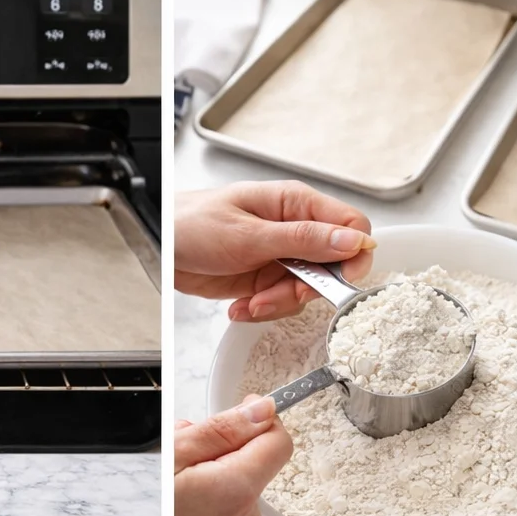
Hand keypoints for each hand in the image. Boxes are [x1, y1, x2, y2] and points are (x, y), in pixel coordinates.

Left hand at [175, 179, 374, 320]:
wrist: (161, 247)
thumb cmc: (193, 224)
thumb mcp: (249, 234)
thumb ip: (303, 240)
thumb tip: (352, 241)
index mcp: (296, 204)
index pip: (351, 226)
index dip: (354, 256)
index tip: (340, 281)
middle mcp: (293, 230)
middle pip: (331, 267)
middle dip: (306, 290)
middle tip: (278, 294)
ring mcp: (280, 257)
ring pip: (305, 291)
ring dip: (278, 304)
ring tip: (249, 302)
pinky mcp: (264, 280)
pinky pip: (280, 302)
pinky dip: (261, 311)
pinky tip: (240, 305)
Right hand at [175, 395, 291, 515]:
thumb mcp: (174, 459)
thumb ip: (222, 431)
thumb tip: (261, 410)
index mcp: (239, 489)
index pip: (279, 441)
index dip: (261, 419)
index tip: (239, 409)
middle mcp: (248, 515)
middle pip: (254, 459)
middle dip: (221, 445)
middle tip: (182, 451)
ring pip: (238, 480)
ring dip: (210, 468)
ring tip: (174, 480)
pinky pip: (227, 503)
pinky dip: (208, 492)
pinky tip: (180, 499)